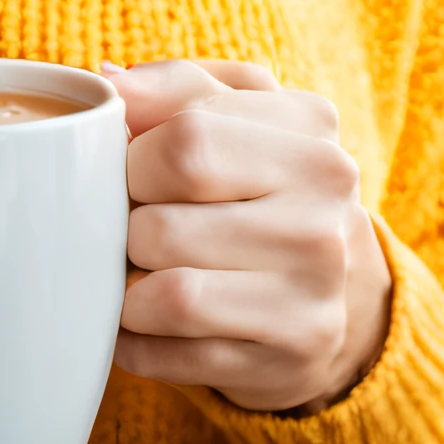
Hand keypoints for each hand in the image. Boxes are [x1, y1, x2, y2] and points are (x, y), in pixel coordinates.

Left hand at [109, 59, 391, 414]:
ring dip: (128, 288)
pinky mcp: (294, 358)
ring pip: (168, 296)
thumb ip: (175, 85)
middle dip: (127, 226)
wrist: (333, 285)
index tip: (134, 166)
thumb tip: (110, 85)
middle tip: (135, 223)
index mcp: (311, 134)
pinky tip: (148, 321)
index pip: (183, 141)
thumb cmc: (261, 181)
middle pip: (162, 224)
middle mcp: (324, 215)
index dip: (132, 157)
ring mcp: (315, 293)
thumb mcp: (236, 110)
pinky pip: (172, 356)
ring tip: (140, 271)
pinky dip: (137, 341)